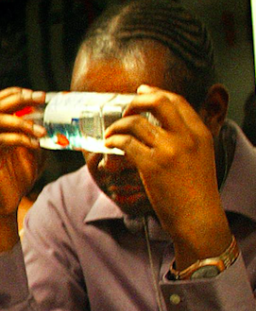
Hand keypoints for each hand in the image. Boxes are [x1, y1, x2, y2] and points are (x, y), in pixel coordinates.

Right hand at [0, 88, 47, 218]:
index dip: (16, 93)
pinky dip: (20, 139)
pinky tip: (34, 145)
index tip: (37, 95)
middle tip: (41, 99)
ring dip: (24, 121)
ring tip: (42, 130)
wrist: (6, 203)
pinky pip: (2, 142)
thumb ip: (40, 138)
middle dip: (21, 98)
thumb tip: (59, 126)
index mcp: (0, 131)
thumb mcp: (35, 154)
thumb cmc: (18, 178)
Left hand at [103, 84, 231, 265]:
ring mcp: (169, 150)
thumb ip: (185, 140)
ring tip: (110, 135)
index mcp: (200, 133)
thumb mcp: (200, 158)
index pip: (177, 101)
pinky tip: (109, 145)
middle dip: (136, 101)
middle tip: (124, 112)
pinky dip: (113, 140)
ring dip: (117, 126)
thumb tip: (160, 129)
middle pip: (158, 102)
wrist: (198, 219)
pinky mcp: (152, 166)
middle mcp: (186, 137)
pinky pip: (126, 143)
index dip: (156, 93)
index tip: (141, 91)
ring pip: (136, 122)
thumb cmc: (196, 193)